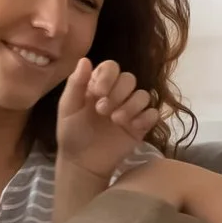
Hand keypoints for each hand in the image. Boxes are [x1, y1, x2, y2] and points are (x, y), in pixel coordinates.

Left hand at [56, 57, 162, 182]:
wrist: (82, 163)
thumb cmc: (72, 134)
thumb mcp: (68, 107)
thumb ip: (76, 84)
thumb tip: (85, 59)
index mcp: (99, 86)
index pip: (112, 67)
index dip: (108, 76)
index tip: (97, 92)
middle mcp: (117, 94)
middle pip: (130, 79)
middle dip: (118, 93)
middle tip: (102, 111)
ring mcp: (131, 110)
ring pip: (144, 95)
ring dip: (130, 106)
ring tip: (115, 121)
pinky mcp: (141, 126)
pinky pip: (154, 114)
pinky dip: (145, 118)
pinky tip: (131, 127)